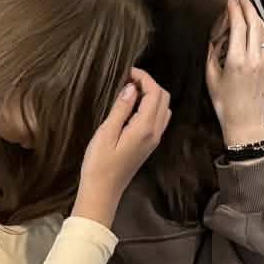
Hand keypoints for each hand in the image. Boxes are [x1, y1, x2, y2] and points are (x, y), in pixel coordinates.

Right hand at [73, 70, 170, 224]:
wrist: (102, 192)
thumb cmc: (99, 164)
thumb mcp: (106, 132)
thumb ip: (121, 108)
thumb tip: (131, 87)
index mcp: (146, 128)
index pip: (155, 93)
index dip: (144, 77)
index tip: (127, 71)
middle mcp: (155, 132)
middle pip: (163, 98)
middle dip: (149, 83)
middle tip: (128, 78)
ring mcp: (154, 139)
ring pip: (163, 108)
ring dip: (151, 94)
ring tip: (129, 90)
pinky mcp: (149, 144)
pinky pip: (158, 119)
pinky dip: (150, 106)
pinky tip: (132, 106)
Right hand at [207, 0, 263, 148]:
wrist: (245, 123)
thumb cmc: (225, 102)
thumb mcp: (211, 76)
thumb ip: (213, 52)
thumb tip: (217, 33)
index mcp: (237, 60)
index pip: (238, 26)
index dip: (235, 10)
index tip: (231, 1)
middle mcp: (255, 60)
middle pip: (254, 24)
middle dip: (248, 8)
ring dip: (257, 18)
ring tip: (250, 10)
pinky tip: (259, 30)